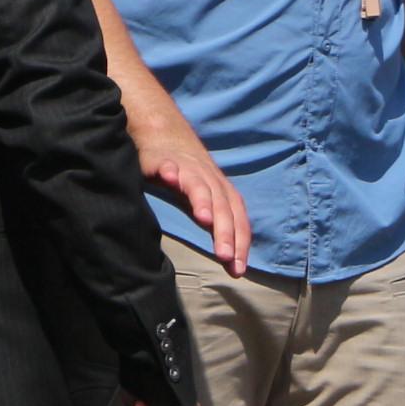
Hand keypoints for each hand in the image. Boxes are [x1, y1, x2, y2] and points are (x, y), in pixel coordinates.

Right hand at [131, 106, 249, 276]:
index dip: (240, 244)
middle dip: (225, 232)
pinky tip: (169, 176)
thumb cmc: (187, 177)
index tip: (238, 269)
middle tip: (225, 256)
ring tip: (205, 219)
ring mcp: (188, 169)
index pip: (238, 221)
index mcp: (224, 195)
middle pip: (223, 207)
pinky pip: (169, 165)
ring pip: (200, 186)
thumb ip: (216, 229)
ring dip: (203, 201)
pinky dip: (171, 170)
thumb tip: (231, 262)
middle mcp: (211, 181)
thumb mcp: (204, 205)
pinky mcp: (165, 160)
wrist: (164, 136)